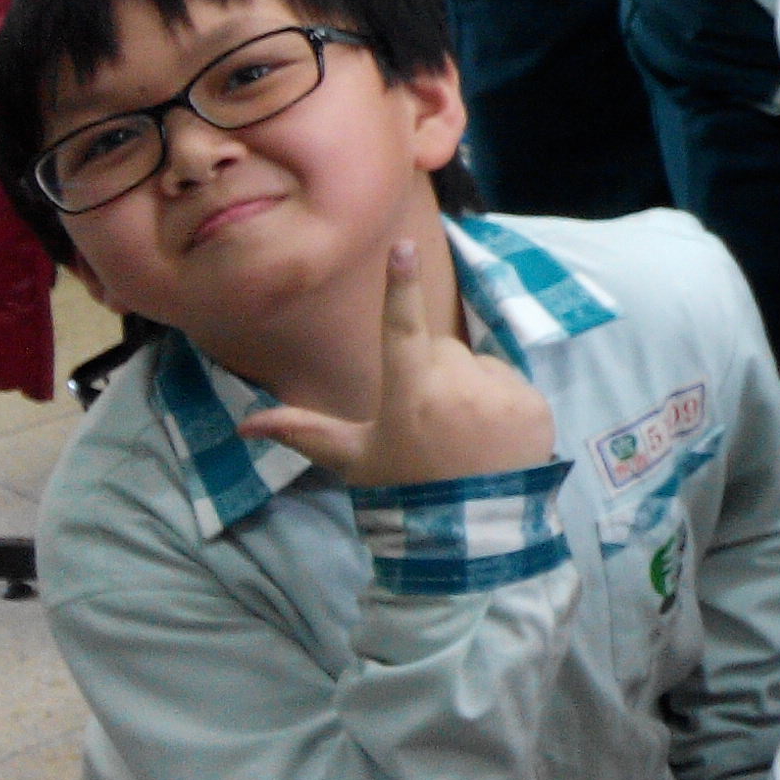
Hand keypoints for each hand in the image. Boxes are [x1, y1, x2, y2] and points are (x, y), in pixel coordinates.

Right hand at [239, 241, 556, 484]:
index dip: (399, 286)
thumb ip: (305, 433)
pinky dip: (503, 401)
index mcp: (409, 391)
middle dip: (433, 372)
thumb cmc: (407, 489)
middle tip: (429, 421)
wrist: (472, 532)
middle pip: (440, 349)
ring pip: (478, 363)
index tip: (402, 247)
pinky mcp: (534, 403)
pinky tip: (491, 438)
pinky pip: (512, 382)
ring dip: (470, 386)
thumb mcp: (355, 460)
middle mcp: (455, 385)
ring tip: (461, 433)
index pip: (401, 328)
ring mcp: (499, 393)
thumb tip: (244, 426)